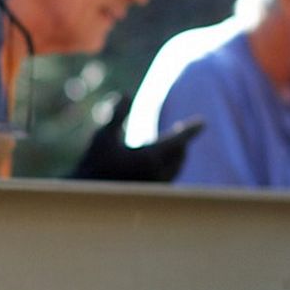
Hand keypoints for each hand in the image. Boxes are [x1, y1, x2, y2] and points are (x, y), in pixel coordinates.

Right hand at [71, 94, 203, 182]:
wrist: (87, 196)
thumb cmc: (93, 163)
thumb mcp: (103, 136)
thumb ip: (117, 115)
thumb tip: (126, 94)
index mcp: (148, 158)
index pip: (178, 140)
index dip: (191, 129)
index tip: (202, 122)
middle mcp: (156, 174)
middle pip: (179, 154)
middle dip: (180, 141)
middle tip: (180, 129)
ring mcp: (154, 186)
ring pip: (175, 168)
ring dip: (176, 155)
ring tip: (171, 144)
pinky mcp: (149, 195)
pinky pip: (167, 178)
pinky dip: (168, 166)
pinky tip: (158, 162)